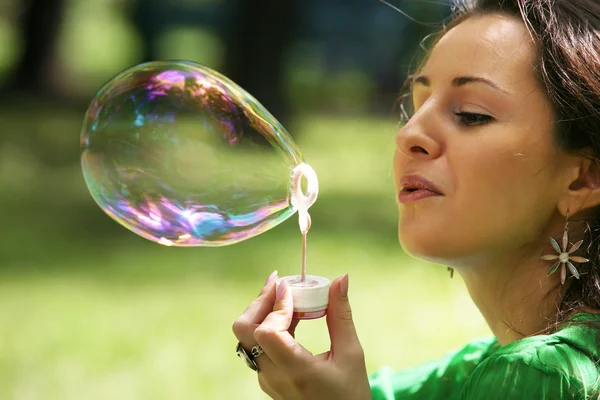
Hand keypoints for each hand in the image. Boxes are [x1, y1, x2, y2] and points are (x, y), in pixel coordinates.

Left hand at [232, 272, 371, 399]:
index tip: (290, 285)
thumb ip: (341, 316)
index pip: (267, 332)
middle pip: (244, 330)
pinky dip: (267, 324)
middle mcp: (273, 376)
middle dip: (260, 301)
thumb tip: (341, 278)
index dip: (275, 305)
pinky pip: (256, 345)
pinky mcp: (266, 379)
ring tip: (287, 296)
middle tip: (281, 283)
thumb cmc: (350, 395)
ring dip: (262, 311)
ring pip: (246, 337)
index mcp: (295, 371)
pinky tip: (289, 317)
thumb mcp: (351, 354)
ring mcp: (266, 379)